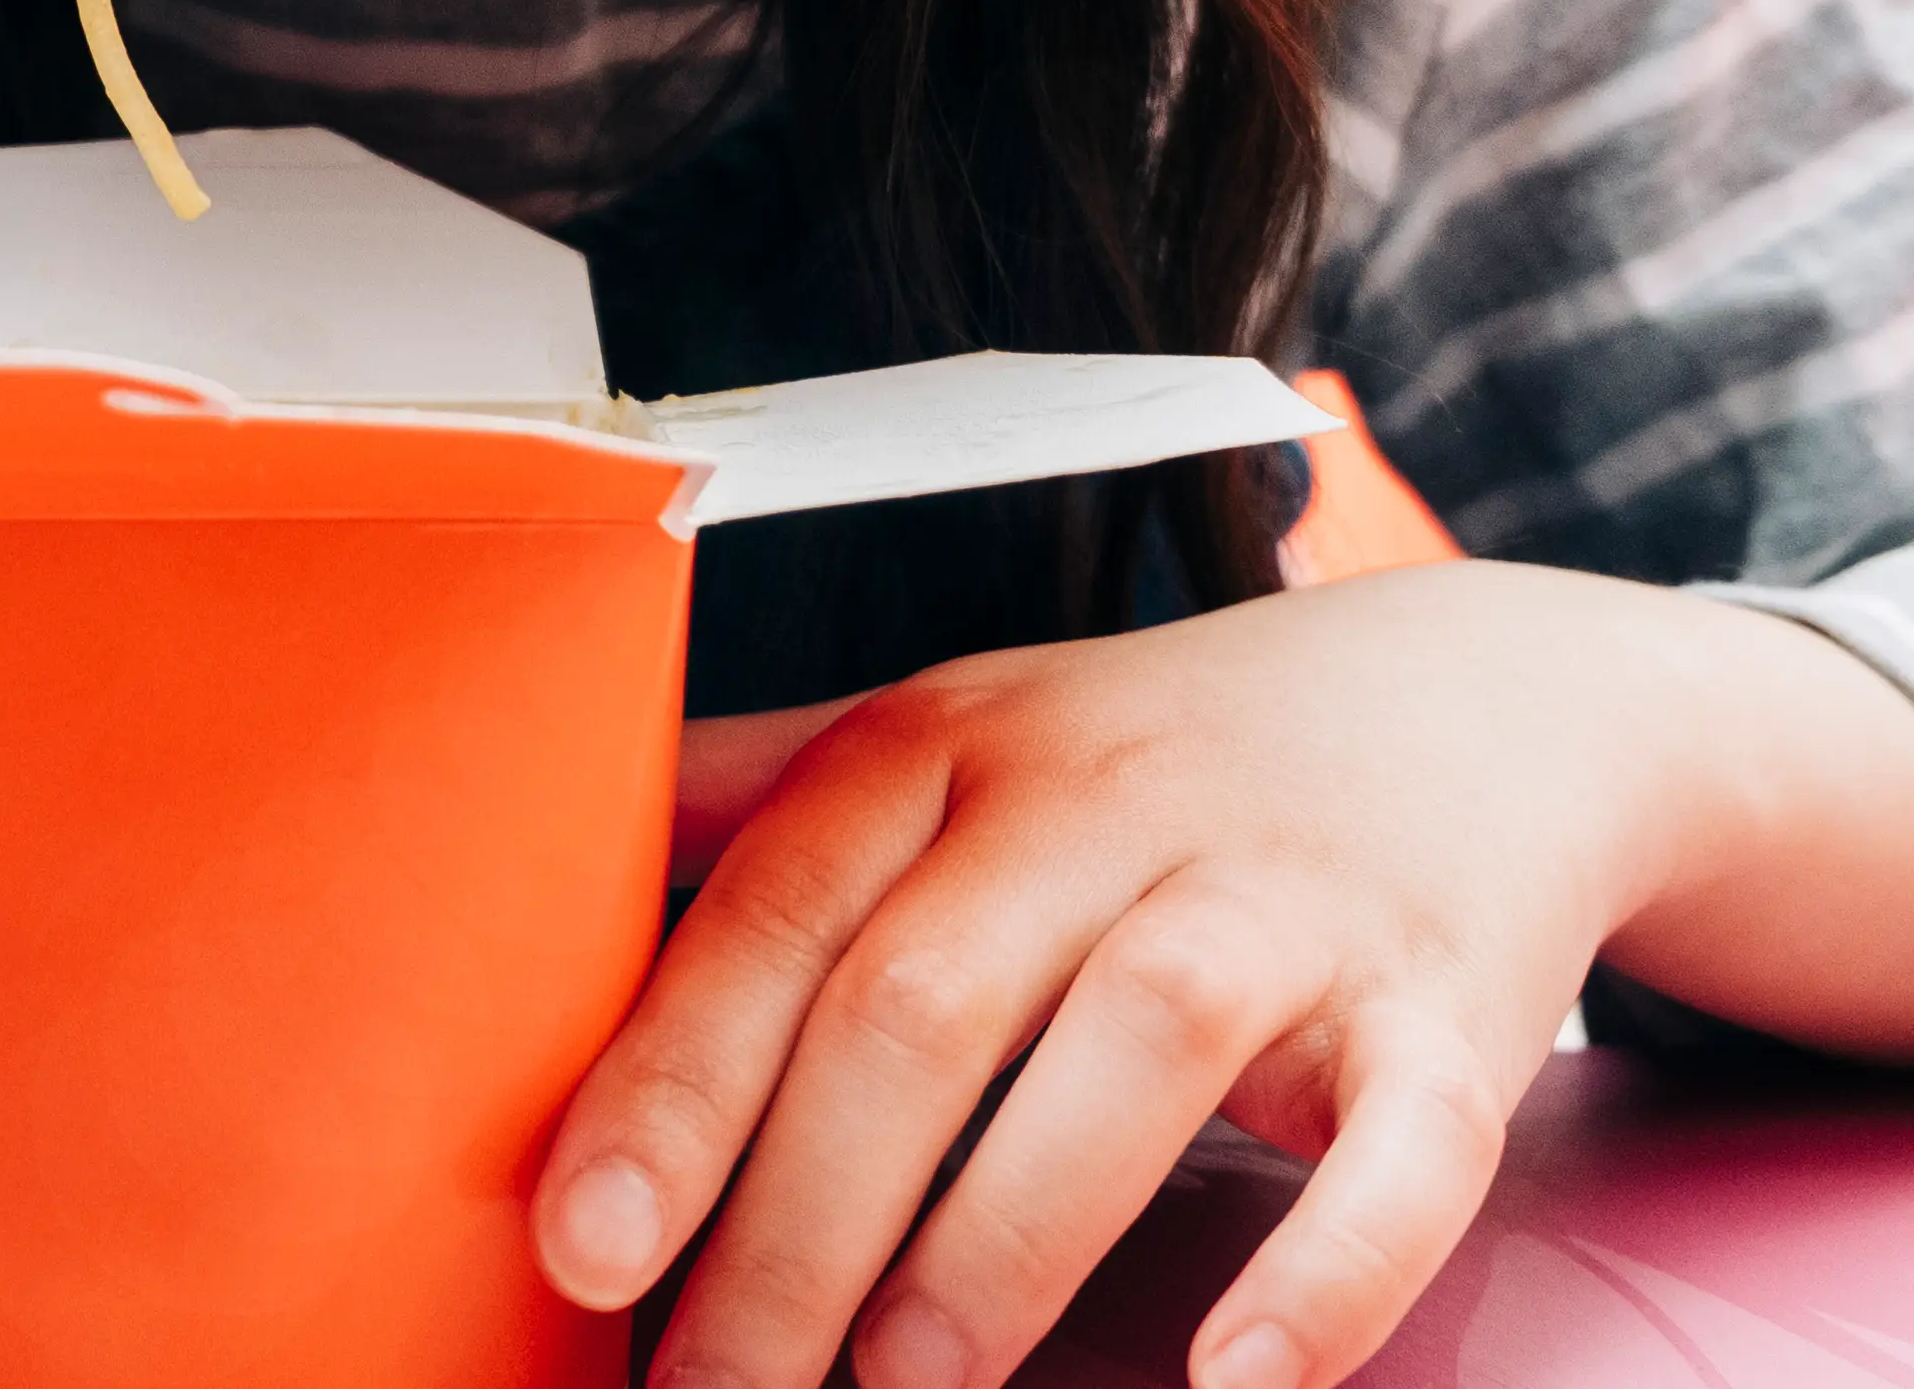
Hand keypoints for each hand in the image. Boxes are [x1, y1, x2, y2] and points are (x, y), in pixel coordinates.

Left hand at [531, 560, 1786, 1388]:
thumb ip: (754, 801)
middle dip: (797, 1219)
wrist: (1486, 696)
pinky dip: (1327, 1267)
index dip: (672, 1084)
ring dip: (1005, 1238)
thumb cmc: (1154, 750)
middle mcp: (1100, 804)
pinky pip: (1405, 1140)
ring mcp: (1283, 898)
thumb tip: (530, 874)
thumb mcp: (944, 728)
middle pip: (923, 1005)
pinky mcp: (1447, 1004)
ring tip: (905, 1388)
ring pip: (1134, 1050)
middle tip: (712, 1382)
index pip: (777, 916)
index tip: (581, 1242)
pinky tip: (1238, 1381)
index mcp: (942, 749)